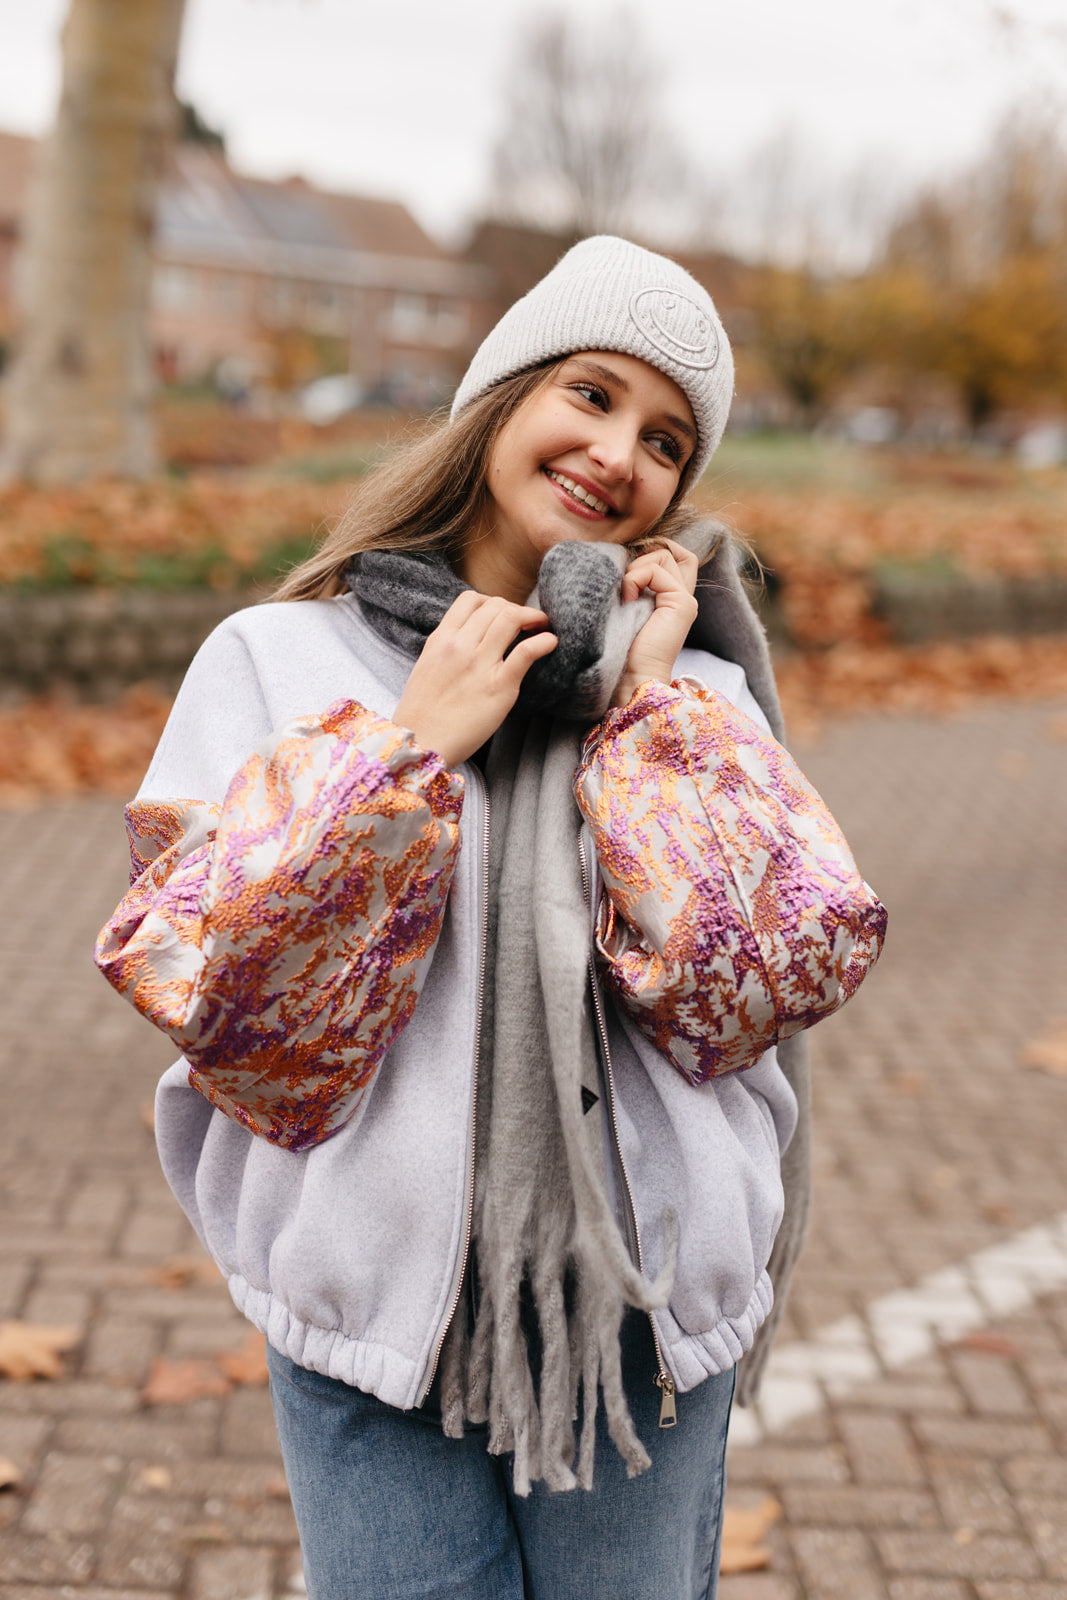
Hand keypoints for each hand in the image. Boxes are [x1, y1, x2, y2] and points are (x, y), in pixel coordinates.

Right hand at [392, 592, 557, 767]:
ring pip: (511, 618)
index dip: (493, 601)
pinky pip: (527, 651)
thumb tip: (471, 639)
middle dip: (517, 609)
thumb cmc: (422, 714)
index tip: (503, 614)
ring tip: (542, 628)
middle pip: (496, 606)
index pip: (470, 599)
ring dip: (534, 618)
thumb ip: (448, 649)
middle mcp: (459, 646)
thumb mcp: (427, 668)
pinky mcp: (499, 686)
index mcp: (440, 639)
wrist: (421, 743)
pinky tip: (550, 644)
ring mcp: (479, 664)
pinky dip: (544, 641)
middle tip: (528, 623)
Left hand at [612, 540, 698, 707]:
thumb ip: (632, 583)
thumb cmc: (619, 647)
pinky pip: (655, 570)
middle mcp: (683, 596)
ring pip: (663, 554)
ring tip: (625, 596)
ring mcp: (685, 599)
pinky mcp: (682, 603)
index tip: (628, 568)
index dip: (653, 550)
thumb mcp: (624, 606)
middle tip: (626, 580)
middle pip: (672, 550)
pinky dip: (634, 579)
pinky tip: (626, 601)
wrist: (629, 677)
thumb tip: (620, 557)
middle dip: (644, 554)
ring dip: (636, 569)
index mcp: (671, 598)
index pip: (675, 557)